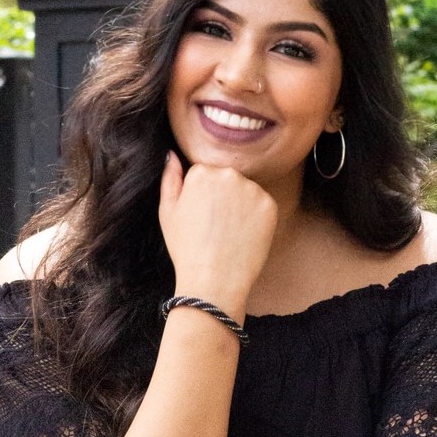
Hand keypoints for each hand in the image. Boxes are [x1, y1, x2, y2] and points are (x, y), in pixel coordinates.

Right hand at [158, 152, 277, 316]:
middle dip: (222, 197)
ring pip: (245, 191)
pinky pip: (262, 204)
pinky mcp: (269, 205)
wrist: (214, 280)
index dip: (201, 198)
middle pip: (227, 179)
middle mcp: (228, 174)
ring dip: (240, 206)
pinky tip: (244, 235)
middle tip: (214, 227)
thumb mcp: (167, 211)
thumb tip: (173, 156)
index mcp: (202, 172)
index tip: (200, 218)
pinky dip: (255, 218)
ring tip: (229, 233)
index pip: (205, 174)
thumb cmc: (186, 249)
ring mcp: (251, 189)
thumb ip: (170, 178)